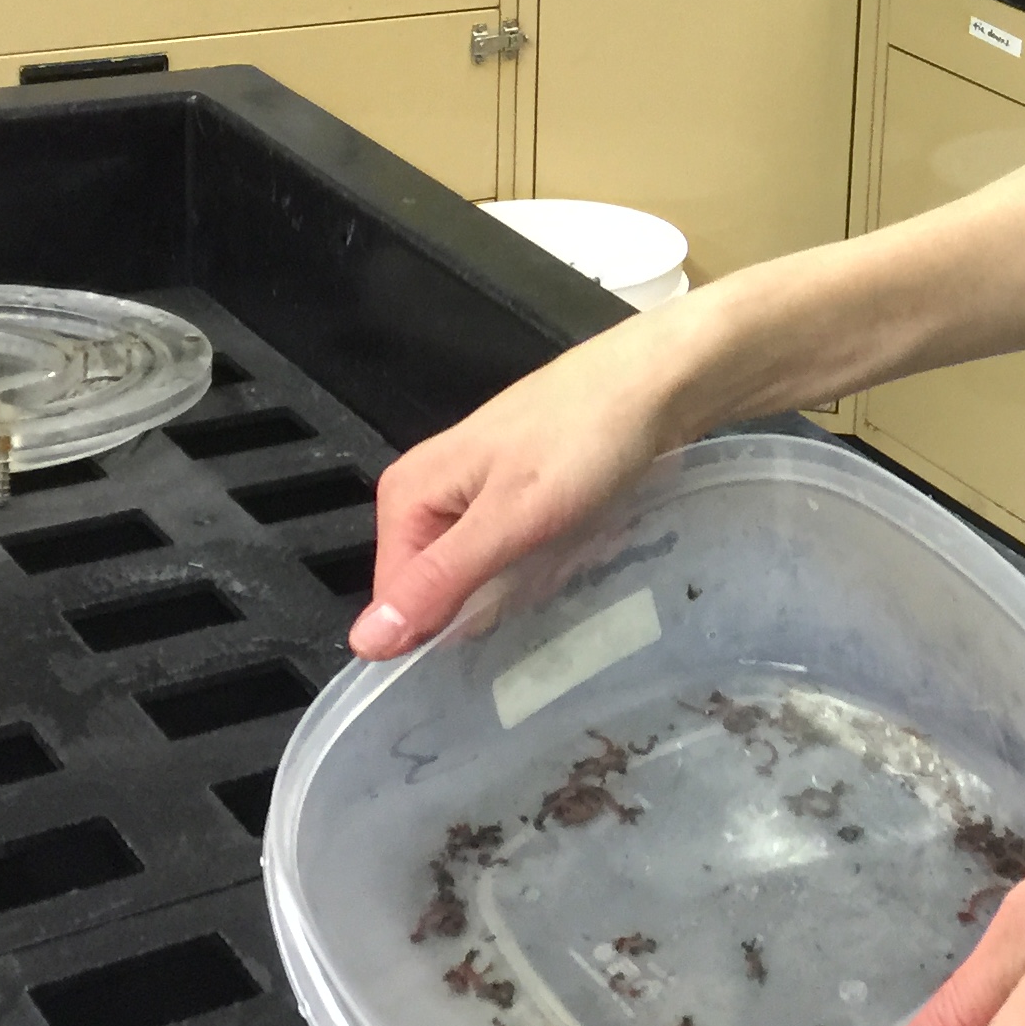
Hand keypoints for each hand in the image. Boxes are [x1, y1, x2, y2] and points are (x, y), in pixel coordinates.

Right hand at [349, 308, 694, 658]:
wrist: (659, 381)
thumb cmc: (586, 441)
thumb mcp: (510, 518)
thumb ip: (440, 580)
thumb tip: (365, 644)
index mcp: (408, 494)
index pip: (397, 602)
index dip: (444, 630)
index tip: (501, 635)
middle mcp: (431, 490)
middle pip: (439, 588)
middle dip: (488, 606)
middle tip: (545, 596)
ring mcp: (476, 488)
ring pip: (482, 572)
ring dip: (521, 586)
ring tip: (568, 575)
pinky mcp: (519, 489)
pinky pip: (514, 550)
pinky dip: (543, 561)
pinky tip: (577, 556)